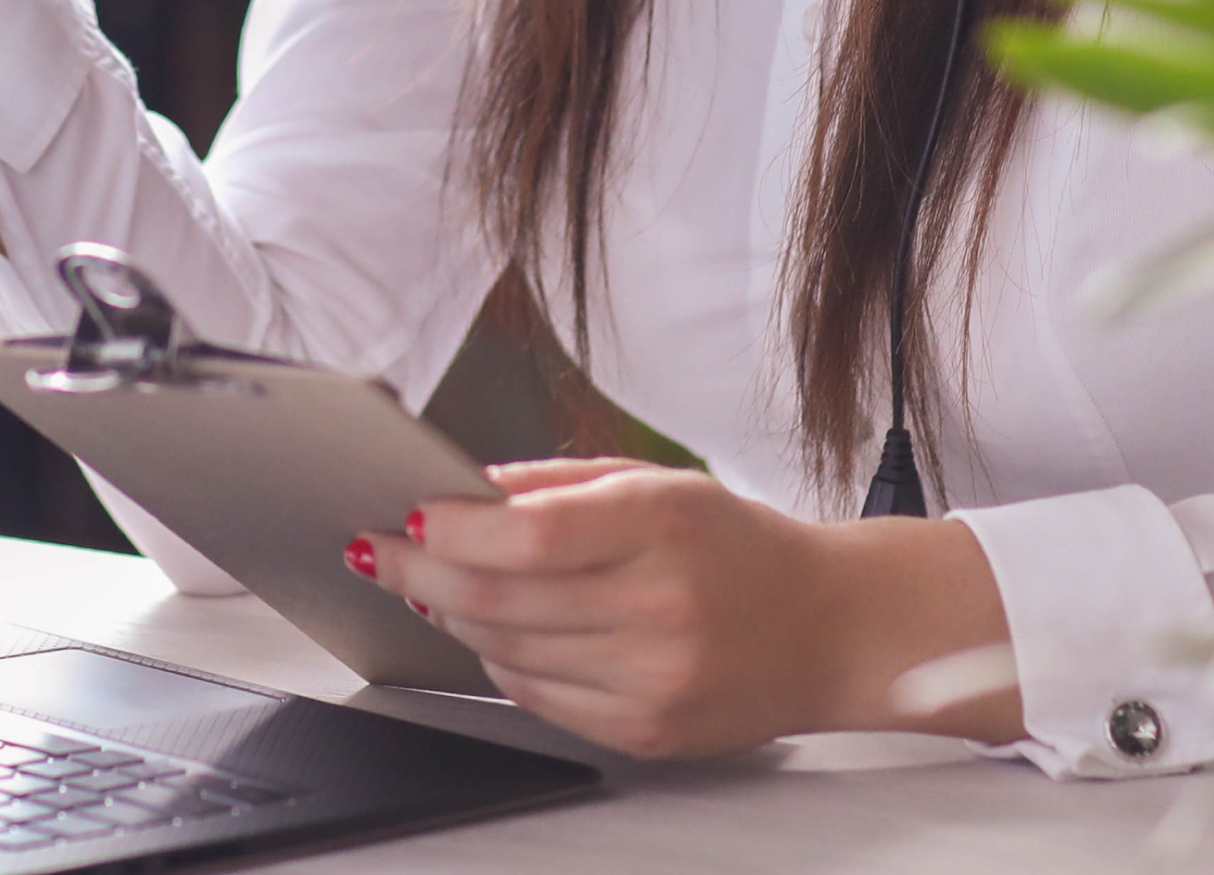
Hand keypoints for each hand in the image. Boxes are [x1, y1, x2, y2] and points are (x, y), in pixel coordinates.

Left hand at [349, 458, 1020, 758]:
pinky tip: (489, 633)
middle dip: (424, 572)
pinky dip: (500, 662)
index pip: (529, 534)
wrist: (832, 628)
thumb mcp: (660, 482)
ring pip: (509, 650)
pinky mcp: (647, 730)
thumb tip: (467, 489)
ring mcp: (654, 678)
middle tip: (381, 551)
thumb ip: (560, 485)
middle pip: (503, 597)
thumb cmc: (740, 545)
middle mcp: (660, 606)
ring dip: (453, 616)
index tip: (409, 513)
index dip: (453, 528)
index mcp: (663, 525)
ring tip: (429, 585)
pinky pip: (540, 697)